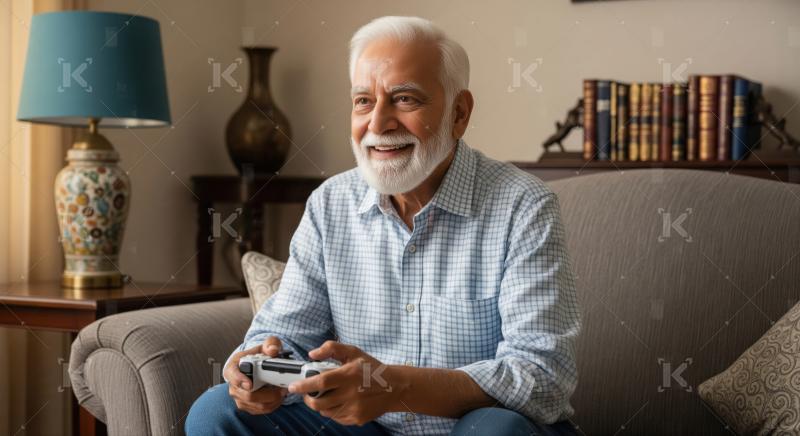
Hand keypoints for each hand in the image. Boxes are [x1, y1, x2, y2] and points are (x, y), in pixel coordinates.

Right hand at [223, 336, 287, 414]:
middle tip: (281, 389)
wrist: (257, 366)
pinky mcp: (246, 405)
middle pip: (248, 395)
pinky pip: (259, 410)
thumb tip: (272, 350)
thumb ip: (271, 344)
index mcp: (233, 367)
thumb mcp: (265, 345)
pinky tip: (278, 398)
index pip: (231, 375)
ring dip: (272, 401)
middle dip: (267, 394)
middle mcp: (234, 384)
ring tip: (282, 392)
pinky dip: (272, 405)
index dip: (239, 380)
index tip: (250, 384)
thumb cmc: (258, 356)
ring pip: (256, 405)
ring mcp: (239, 396)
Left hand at [288, 340, 403, 425]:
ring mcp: (354, 409)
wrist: (394, 387)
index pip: (321, 382)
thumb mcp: (353, 352)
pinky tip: (339, 402)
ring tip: (326, 395)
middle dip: (308, 398)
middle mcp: (351, 394)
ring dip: (320, 405)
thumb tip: (312, 354)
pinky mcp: (357, 419)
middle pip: (319, 402)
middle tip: (308, 393)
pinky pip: (336, 418)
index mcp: (348, 375)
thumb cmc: (370, 368)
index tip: (293, 387)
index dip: (304, 385)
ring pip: (325, 412)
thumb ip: (331, 348)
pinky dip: (332, 411)